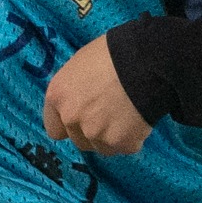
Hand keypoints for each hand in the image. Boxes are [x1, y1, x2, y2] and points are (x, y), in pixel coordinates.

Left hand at [42, 38, 154, 155]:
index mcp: (58, 97)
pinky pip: (126, 147)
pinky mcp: (121, 143)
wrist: (146, 61)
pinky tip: (140, 119)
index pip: (55, 129)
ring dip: (113, 137)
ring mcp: (96, 134)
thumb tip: (80, 99)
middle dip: (93, 132)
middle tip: (110, 115)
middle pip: (79, 141)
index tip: (84, 118)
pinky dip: (133, 138)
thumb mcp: (80, 65)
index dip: (71, 125)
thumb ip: (74, 90)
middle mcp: (71, 119)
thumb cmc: (112, 54)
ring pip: (103, 148)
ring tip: (127, 117)